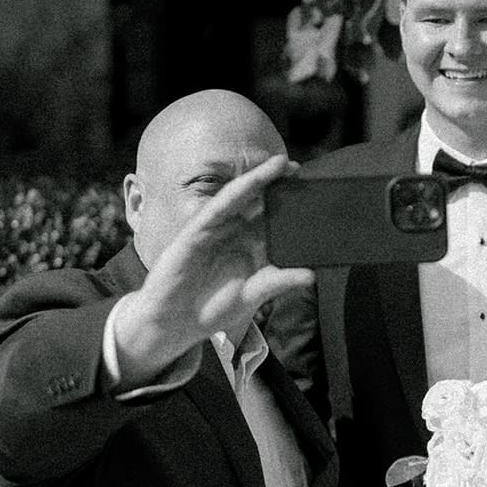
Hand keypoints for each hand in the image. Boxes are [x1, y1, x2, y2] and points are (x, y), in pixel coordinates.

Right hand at [115, 154, 314, 375]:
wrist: (173, 322)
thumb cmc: (210, 308)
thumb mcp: (252, 295)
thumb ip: (279, 282)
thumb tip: (312, 275)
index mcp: (247, 245)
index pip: (272, 218)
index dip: (290, 203)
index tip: (313, 191)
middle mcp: (232, 232)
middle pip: (257, 201)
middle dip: (276, 182)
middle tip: (298, 167)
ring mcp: (214, 229)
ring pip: (239, 197)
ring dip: (258, 178)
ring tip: (279, 164)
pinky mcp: (195, 231)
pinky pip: (216, 207)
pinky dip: (234, 193)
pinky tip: (250, 182)